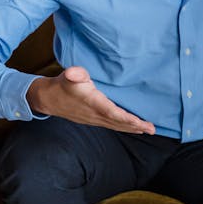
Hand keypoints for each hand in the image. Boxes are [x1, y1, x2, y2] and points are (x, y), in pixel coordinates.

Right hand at [26, 66, 155, 134]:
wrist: (50, 98)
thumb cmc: (64, 84)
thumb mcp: (69, 75)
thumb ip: (75, 73)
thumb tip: (73, 73)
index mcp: (92, 102)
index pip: (112, 113)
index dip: (126, 118)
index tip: (139, 122)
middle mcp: (95, 114)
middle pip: (118, 122)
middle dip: (136, 126)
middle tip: (152, 129)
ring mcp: (94, 119)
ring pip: (116, 126)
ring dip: (132, 128)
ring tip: (148, 130)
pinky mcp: (94, 120)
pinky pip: (112, 125)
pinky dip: (124, 127)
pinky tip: (133, 128)